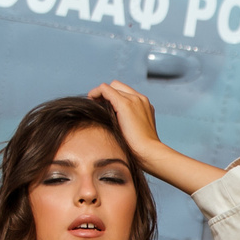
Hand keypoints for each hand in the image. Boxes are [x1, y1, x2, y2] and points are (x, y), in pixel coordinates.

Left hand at [88, 80, 222, 194]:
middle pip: (118, 86)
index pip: (125, 93)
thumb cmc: (140, 150)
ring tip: (92, 104)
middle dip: (106, 94)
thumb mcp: (133, 134)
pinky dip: (96, 93)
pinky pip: (105, 89)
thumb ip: (125, 125)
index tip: (102, 107)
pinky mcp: (125, 104)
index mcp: (144, 106)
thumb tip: (109, 125)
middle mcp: (140, 99)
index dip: (111, 97)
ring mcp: (134, 100)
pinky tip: (90, 101)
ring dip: (100, 94)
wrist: (149, 153)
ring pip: (112, 86)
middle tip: (95, 105)